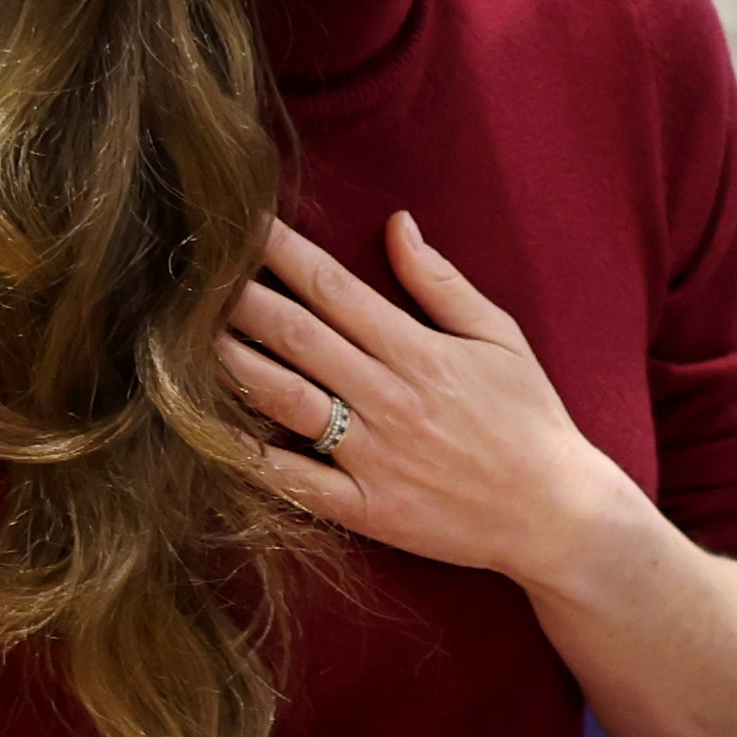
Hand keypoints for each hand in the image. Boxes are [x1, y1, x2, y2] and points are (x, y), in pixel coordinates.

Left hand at [222, 213, 611, 581]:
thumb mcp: (499, 338)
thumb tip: (397, 223)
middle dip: (238, 296)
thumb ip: (441, 282)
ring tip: (180, 335)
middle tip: (187, 269)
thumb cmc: (530, 420)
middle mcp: (389, 398)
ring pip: (287, 400)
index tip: (238, 222)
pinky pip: (298, 482)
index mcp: (419, 351)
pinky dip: (252, 459)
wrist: (557, 515)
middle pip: (296, 335)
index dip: (280, 251)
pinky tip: (209, 433)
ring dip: (232, 364)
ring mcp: (374, 456)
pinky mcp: (368, 509)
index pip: (333, 288)